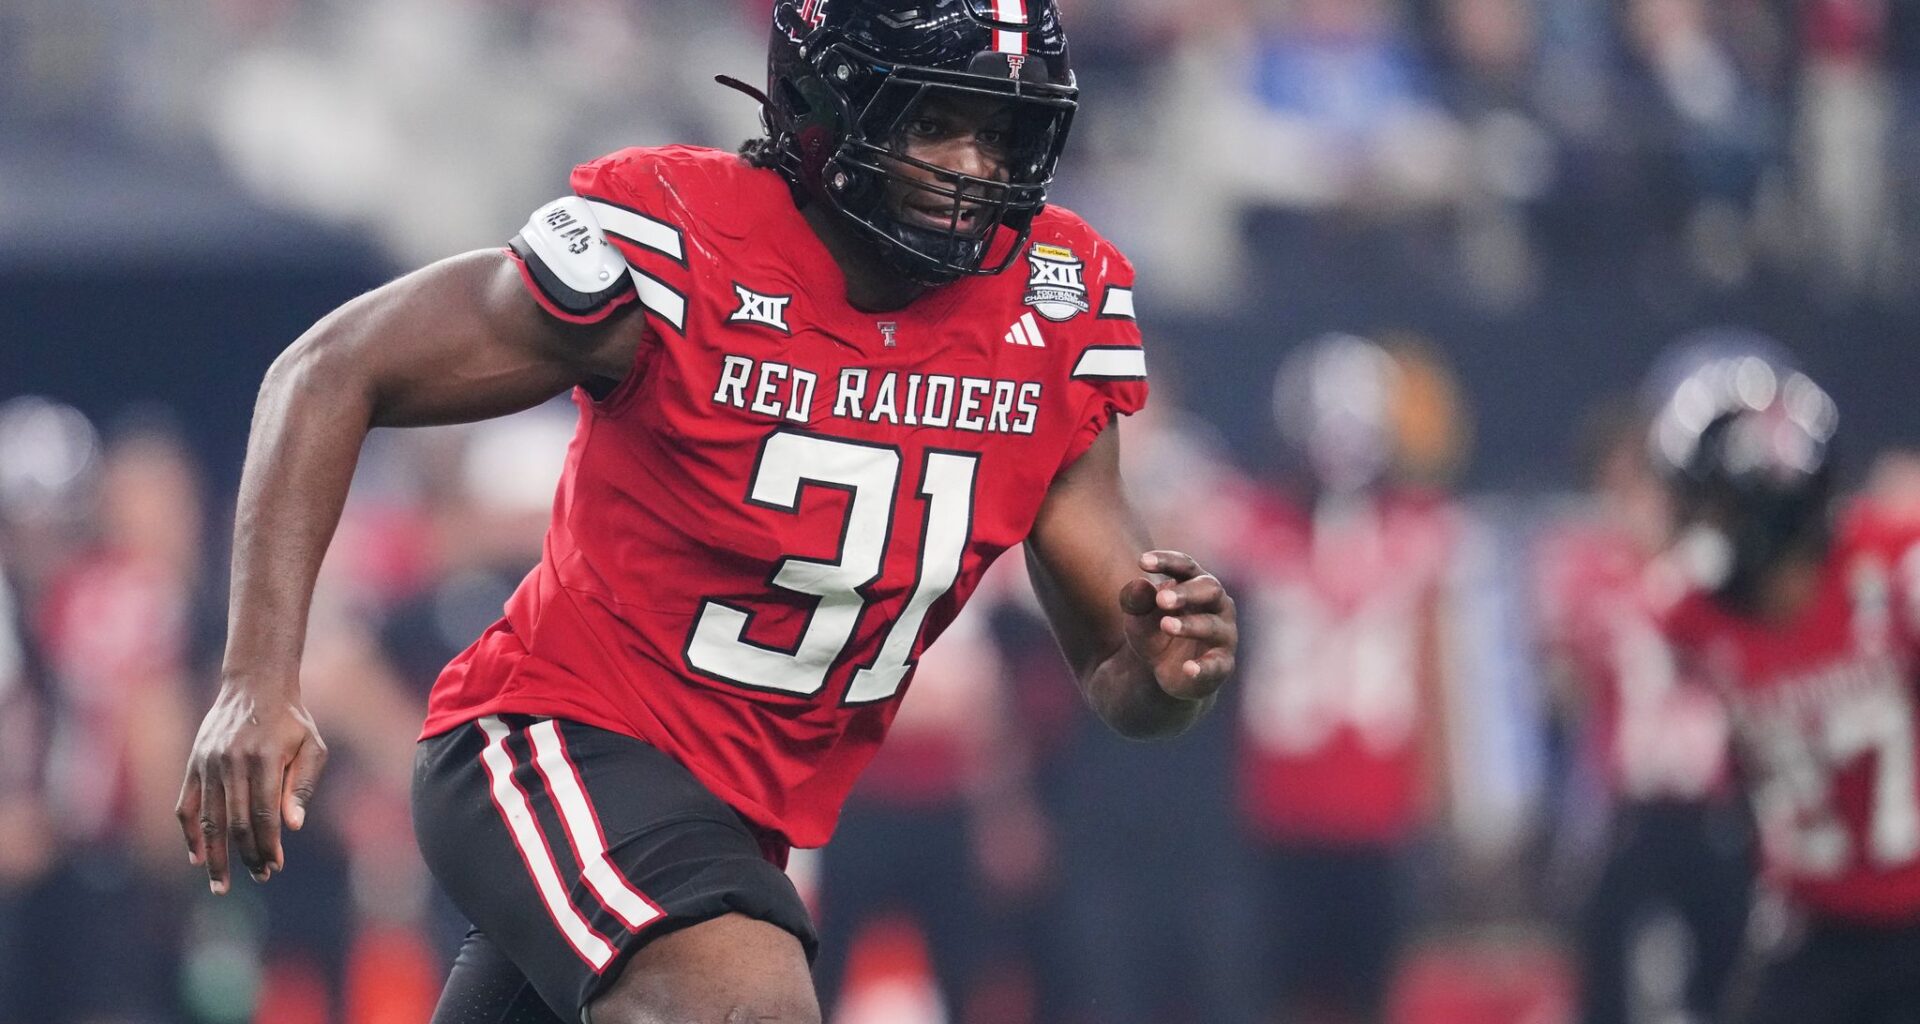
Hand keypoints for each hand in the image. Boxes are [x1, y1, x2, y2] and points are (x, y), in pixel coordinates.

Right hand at [176, 681, 327, 893]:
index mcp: (264, 758)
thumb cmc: (291, 720)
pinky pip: (186, 806)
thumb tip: (293, 826)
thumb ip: (303, 785)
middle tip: (259, 876)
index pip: (263, 813)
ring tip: (221, 884)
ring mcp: (208, 764)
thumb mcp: (312, 745)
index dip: (268, 843)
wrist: (255, 685)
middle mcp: (232, 762)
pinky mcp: (193, 764)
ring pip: (208, 819)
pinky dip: (190, 833)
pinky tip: (197, 857)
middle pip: (235, 822)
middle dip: (247, 854)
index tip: (275, 865)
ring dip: (215, 855)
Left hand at [1118, 550, 1236, 700]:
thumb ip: (1135, 599)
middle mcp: (1217, 604)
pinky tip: (1188, 668)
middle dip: (1186, 592)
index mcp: (1196, 583)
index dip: (1166, 561)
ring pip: (1211, 625)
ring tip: (1166, 625)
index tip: (1141, 562)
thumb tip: (1138, 585)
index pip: (1185, 566)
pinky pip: (1216, 665)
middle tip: (1162, 599)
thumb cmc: (1155, 630)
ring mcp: (1224, 634)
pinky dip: (1203, 667)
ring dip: (1189, 625)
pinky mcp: (1222, 664)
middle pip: (1209, 588)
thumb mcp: (1138, 614)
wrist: (1166, 671)